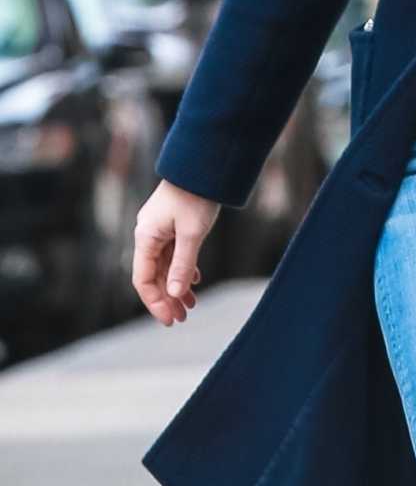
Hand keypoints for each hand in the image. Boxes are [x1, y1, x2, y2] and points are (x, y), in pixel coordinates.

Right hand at [131, 181, 221, 325]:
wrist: (203, 166)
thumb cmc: (196, 196)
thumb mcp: (192, 233)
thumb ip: (183, 264)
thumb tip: (176, 294)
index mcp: (146, 237)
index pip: (143, 279)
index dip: (154, 302)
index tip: (168, 320)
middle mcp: (148, 235)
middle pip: (153, 275)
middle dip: (167, 298)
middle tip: (182, 319)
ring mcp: (159, 230)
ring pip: (164, 266)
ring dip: (176, 286)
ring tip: (191, 306)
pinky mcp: (171, 225)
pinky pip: (173, 254)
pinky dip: (182, 269)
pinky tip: (194, 281)